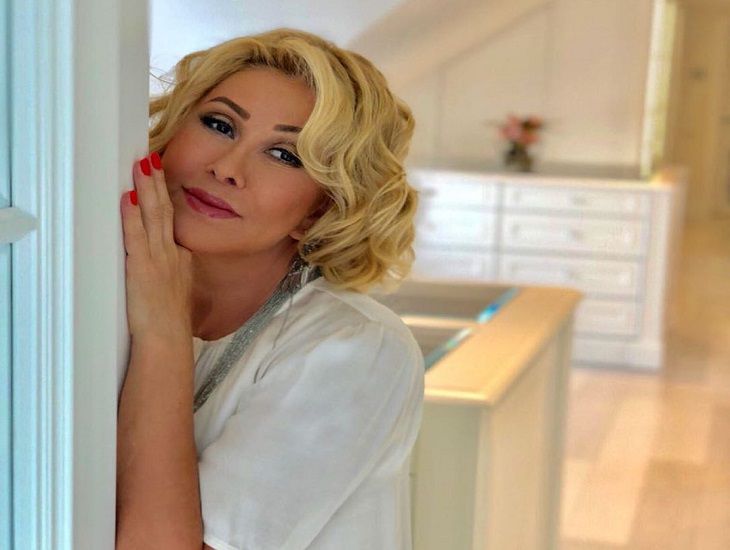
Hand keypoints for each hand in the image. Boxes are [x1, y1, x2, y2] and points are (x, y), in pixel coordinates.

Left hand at [121, 152, 192, 344]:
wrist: (167, 338)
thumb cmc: (169, 321)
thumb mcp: (175, 290)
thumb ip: (171, 270)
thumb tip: (168, 260)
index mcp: (180, 259)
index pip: (171, 223)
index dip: (165, 198)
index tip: (158, 178)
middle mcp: (172, 254)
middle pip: (165, 211)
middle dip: (157, 183)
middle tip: (151, 158)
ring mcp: (159, 259)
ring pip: (154, 217)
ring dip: (148, 190)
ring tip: (142, 166)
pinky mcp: (143, 269)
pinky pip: (137, 236)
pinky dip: (133, 216)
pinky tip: (129, 198)